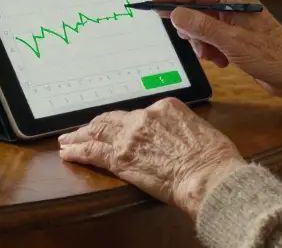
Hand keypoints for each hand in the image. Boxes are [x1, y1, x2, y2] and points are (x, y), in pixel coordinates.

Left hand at [57, 97, 245, 215]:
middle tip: (81, 130)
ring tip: (67, 141)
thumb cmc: (214, 158)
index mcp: (167, 106)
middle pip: (113, 119)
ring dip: (80, 136)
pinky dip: (78, 151)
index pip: (137, 113)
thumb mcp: (200, 130)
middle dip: (95, 125)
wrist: (208, 175)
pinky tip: (69, 154)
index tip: (117, 126)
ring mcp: (130, 135)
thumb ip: (180, 129)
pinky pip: (93, 151)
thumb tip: (174, 138)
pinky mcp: (121, 157)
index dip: (123, 121)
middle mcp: (145, 116)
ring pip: (98, 132)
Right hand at [155, 0, 281, 110]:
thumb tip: (177, 14)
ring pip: (203, 28)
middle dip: (192, 30)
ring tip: (214, 56)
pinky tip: (222, 61)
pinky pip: (213, 39)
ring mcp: (236, 21)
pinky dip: (212, 51)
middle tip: (194, 43)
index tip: (154, 5)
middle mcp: (234, 5)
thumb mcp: (230, 40)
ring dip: (203, 44)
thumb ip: (201, 26)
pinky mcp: (237, 37)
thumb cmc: (271, 55)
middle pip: (197, 11)